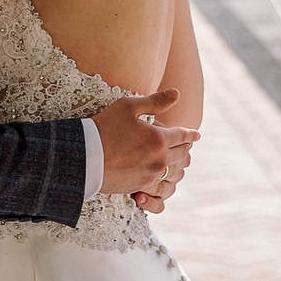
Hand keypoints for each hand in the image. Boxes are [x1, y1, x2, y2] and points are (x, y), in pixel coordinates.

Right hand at [94, 88, 199, 206]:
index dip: (191, 133)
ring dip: (178, 164)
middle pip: (181, 154)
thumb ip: (155, 101)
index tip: (197, 134)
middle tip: (188, 144)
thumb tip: (177, 93)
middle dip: (186, 147)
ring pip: (173, 170)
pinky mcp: (140, 186)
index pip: (182, 135)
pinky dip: (165, 176)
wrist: (83, 158)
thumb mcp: (127, 107)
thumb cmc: (104, 128)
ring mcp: (151, 175)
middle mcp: (159, 160)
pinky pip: (161, 183)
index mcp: (159, 139)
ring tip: (179, 160)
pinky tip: (163, 173)